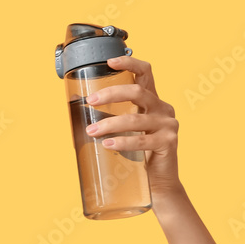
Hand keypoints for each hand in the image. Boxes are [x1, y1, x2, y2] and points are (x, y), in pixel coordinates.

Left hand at [85, 55, 182, 196]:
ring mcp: (168, 125)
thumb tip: (76, 109)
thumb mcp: (125, 130)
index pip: (145, 72)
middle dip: (111, 94)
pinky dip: (123, 142)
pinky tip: (108, 144)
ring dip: (110, 124)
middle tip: (90, 101)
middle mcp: (163, 108)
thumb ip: (111, 117)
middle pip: (138, 92)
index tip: (109, 61)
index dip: (129, 62)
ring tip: (92, 131)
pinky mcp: (168, 142)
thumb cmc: (138, 154)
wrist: (158, 182)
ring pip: (136, 119)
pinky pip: (142, 141)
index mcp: (152, 101)